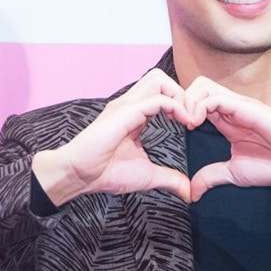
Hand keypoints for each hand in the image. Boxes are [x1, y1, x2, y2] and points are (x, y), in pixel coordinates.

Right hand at [33, 69, 199, 204]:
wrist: (79, 174)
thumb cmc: (105, 173)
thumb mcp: (147, 175)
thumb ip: (169, 178)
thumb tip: (189, 192)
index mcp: (134, 115)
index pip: (161, 93)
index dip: (181, 104)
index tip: (191, 126)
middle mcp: (129, 105)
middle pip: (160, 78)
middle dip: (182, 93)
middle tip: (190, 118)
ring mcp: (126, 106)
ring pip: (159, 79)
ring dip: (179, 95)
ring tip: (187, 118)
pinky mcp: (125, 112)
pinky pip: (157, 99)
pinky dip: (176, 107)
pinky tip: (183, 124)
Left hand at [182, 77, 270, 201]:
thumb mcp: (235, 172)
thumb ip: (212, 176)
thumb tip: (192, 191)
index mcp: (226, 120)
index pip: (195, 102)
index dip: (179, 111)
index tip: (172, 128)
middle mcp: (230, 108)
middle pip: (195, 86)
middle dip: (179, 101)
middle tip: (175, 122)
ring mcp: (239, 105)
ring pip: (203, 85)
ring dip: (187, 101)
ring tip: (185, 123)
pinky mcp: (247, 107)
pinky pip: (216, 97)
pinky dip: (199, 106)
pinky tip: (195, 124)